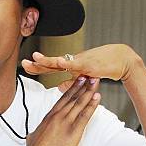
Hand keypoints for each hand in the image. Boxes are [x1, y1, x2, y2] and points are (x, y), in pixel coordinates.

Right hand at [19, 76, 99, 145]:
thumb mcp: (32, 138)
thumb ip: (35, 133)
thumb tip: (32, 135)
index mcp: (49, 117)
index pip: (62, 99)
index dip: (71, 89)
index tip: (77, 80)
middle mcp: (57, 116)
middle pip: (72, 97)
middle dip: (82, 85)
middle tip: (89, 74)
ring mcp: (65, 123)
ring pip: (79, 103)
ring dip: (89, 90)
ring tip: (95, 80)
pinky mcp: (73, 132)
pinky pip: (85, 115)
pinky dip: (91, 105)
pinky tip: (97, 97)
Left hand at [21, 44, 139, 85]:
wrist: (121, 60)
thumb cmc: (104, 66)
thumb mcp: (84, 77)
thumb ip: (71, 81)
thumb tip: (58, 87)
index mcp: (70, 66)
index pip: (50, 67)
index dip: (38, 67)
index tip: (25, 66)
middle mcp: (73, 62)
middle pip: (51, 63)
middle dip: (38, 63)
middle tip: (24, 62)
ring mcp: (80, 62)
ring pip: (61, 61)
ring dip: (48, 60)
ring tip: (36, 58)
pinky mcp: (89, 64)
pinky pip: (77, 64)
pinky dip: (68, 62)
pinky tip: (60, 61)